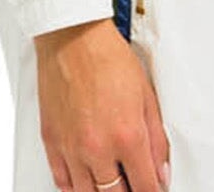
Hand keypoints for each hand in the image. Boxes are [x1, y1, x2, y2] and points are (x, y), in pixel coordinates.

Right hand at [34, 17, 170, 191]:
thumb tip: (160, 168)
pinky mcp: (52, 142)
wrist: (73, 37)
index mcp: (127, 136)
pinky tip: (85, 181)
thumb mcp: (147, 95)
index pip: (145, 187)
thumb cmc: (107, 56)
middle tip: (133, 184)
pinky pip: (62, 182)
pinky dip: (75, 187)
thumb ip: (157, 138)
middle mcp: (98, 148)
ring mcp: (72, 148)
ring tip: (112, 183)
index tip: (154, 190)